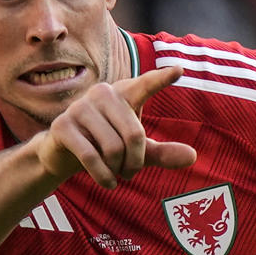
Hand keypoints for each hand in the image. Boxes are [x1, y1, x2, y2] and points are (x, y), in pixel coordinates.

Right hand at [34, 66, 196, 187]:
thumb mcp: (136, 151)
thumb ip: (162, 152)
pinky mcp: (62, 126)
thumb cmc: (106, 145)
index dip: (161, 79)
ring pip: (112, 148)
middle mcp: (102, 94)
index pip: (145, 85)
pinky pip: (91, 157)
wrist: (63, 153)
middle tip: (131, 173)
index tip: (180, 71)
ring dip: (118, 170)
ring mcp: (80, 108)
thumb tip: (193, 156)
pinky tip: (108, 183)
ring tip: (116, 175)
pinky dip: (103, 176)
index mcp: (123, 94)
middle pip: (134, 134)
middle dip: (136, 162)